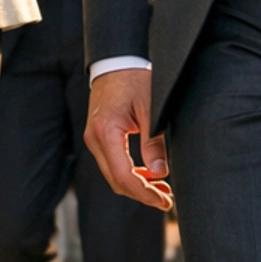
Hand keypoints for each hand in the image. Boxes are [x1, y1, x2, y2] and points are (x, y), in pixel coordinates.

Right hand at [84, 68, 172, 210]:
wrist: (116, 61)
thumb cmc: (134, 79)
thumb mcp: (151, 110)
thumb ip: (154, 143)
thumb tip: (159, 174)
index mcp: (106, 132)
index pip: (124, 176)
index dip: (145, 194)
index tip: (164, 201)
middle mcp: (94, 138)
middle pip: (116, 181)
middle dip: (142, 194)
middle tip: (167, 199)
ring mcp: (93, 138)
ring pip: (113, 175)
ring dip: (136, 185)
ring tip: (162, 188)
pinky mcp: (98, 136)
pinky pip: (112, 164)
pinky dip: (129, 173)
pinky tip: (148, 173)